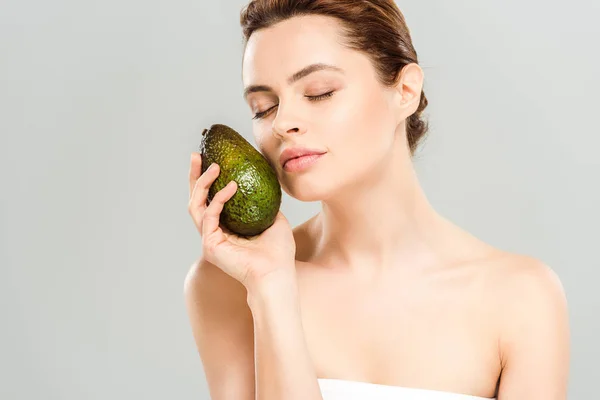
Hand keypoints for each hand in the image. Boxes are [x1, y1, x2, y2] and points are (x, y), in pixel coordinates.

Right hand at [188, 152, 296, 288]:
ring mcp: (209, 239)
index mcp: (226, 228)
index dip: (207, 181)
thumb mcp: (274, 220)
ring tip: (214, 166)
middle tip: (197, 156)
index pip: (210, 200)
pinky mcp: (210, 244)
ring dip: (202, 183)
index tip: (211, 160)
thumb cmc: (278, 252)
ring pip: (196, 205)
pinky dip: (219, 199)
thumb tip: (266, 186)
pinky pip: (210, 215)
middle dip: (195, 176)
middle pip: (196, 200)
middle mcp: (214, 232)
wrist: (277, 273)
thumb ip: (265, 205)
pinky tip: (232, 186)